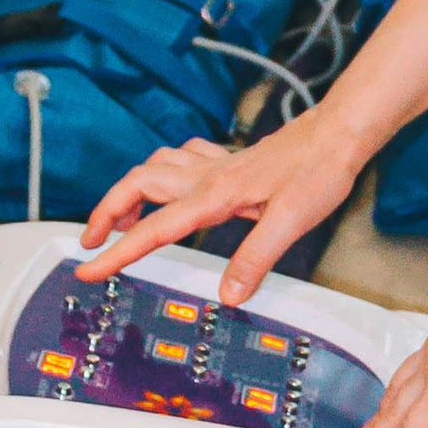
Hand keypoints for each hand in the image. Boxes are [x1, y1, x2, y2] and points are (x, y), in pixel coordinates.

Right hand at [79, 103, 365, 302]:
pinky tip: (170, 181)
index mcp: (214, 196)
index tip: (90, 268)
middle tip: (92, 242)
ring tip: (121, 219)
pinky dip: (163, 170)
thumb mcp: (291, 221)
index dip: (118, 252)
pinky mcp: (230, 160)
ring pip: (154, 168)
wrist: (337, 133)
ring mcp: (216, 165)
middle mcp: (208, 176)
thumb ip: (255, 258)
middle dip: (106, 212)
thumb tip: (228, 294)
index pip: (154, 229)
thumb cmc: (318, 170)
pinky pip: (182, 158)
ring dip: (129, 191)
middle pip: (137, 185)